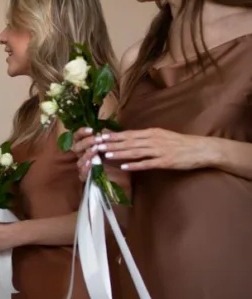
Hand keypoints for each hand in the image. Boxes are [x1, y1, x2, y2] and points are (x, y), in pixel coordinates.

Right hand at [71, 127, 105, 181]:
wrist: (116, 174)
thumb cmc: (110, 156)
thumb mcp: (109, 145)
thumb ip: (106, 138)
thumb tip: (104, 130)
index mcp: (83, 146)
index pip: (77, 136)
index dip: (82, 132)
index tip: (91, 130)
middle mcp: (80, 155)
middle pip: (76, 147)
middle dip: (87, 142)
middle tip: (99, 139)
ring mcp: (82, 166)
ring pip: (79, 160)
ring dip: (87, 154)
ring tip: (96, 150)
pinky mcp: (85, 176)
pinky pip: (82, 173)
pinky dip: (85, 168)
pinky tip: (90, 164)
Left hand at [98, 128, 212, 171]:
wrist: (201, 149)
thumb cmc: (181, 143)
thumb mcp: (162, 135)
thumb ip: (146, 137)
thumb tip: (129, 138)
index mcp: (152, 132)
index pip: (128, 134)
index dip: (113, 135)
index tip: (99, 136)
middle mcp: (154, 140)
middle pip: (129, 142)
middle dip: (111, 143)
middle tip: (97, 145)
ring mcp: (159, 151)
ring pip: (136, 151)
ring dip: (120, 153)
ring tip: (106, 154)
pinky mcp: (165, 162)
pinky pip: (147, 163)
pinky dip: (135, 165)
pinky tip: (124, 166)